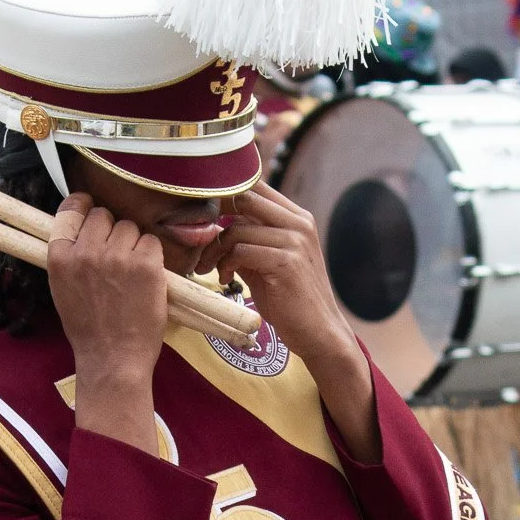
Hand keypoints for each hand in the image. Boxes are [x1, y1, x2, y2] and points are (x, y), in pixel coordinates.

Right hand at [47, 194, 164, 452]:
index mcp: (60, 256)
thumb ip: (70, 256)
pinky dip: (152, 257)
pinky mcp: (145, 264)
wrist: (112, 360)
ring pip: (130, 227)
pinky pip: (151, 242)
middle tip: (116, 259)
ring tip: (131, 275)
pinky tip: (146, 279)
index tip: (90, 209)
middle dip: (111, 232)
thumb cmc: (89, 329)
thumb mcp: (63, 289)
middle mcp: (86, 251)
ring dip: (133, 245)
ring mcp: (116, 256)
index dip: (84, 206)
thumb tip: (83, 229)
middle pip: (104, 215)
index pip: (71, 209)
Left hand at [214, 183, 379, 460]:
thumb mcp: (270, 263)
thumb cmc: (291, 302)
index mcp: (297, 218)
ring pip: (237, 229)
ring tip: (208, 269)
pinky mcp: (286, 262)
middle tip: (199, 241)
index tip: (203, 216)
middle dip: (213, 216)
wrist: (320, 333)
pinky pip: (241, 251)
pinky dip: (225, 265)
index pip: (255, 186)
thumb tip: (217, 229)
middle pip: (243, 197)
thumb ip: (250, 242)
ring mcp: (295, 241)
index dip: (223, 195)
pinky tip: (225, 280)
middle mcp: (299, 223)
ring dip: (214, 250)